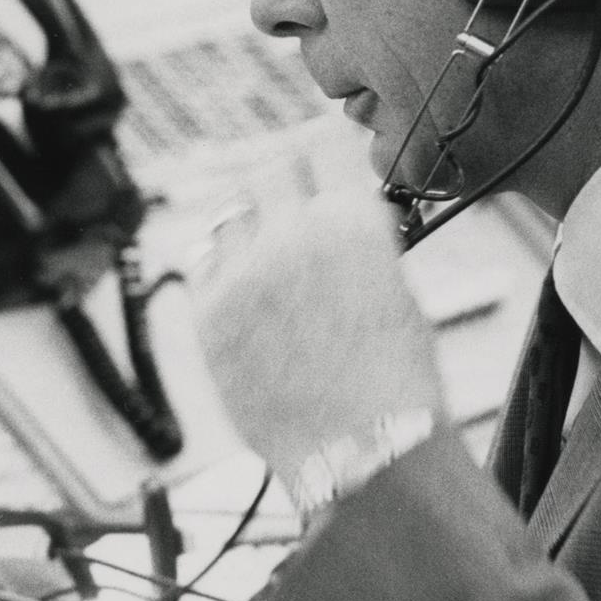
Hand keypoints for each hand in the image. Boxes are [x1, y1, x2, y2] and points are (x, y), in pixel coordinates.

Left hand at [192, 121, 446, 485]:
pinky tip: (241, 281)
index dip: (323, 153)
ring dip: (250, 220)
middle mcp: (290, 234)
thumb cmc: (398, 381)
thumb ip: (357, 237)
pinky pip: (203, 262)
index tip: (321, 161)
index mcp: (350, 221)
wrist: (365, 455)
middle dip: (284, 179)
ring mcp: (242, 273)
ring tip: (266, 245)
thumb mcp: (397, 286)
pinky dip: (221, 263)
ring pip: (231, 212)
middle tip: (290, 197)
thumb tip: (331, 210)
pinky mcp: (208, 314)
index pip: (323, 146)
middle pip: (269, 168)